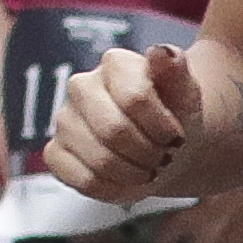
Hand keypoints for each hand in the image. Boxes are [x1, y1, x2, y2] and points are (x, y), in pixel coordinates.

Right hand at [48, 40, 202, 209]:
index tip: (176, 137)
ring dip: (135, 174)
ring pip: (99, 160)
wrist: (165, 144)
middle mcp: (82, 86)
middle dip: (149, 154)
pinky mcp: (55, 152)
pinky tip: (128, 180)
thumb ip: (177, 71)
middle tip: (164, 158)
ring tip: (149, 168)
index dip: (162, 128)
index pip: (135, 99)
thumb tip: (161, 52)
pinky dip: (114, 189)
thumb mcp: (187, 94)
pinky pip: (82, 181)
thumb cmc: (175, 116)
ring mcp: (65, 120)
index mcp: (115, 63)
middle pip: (114, 131)